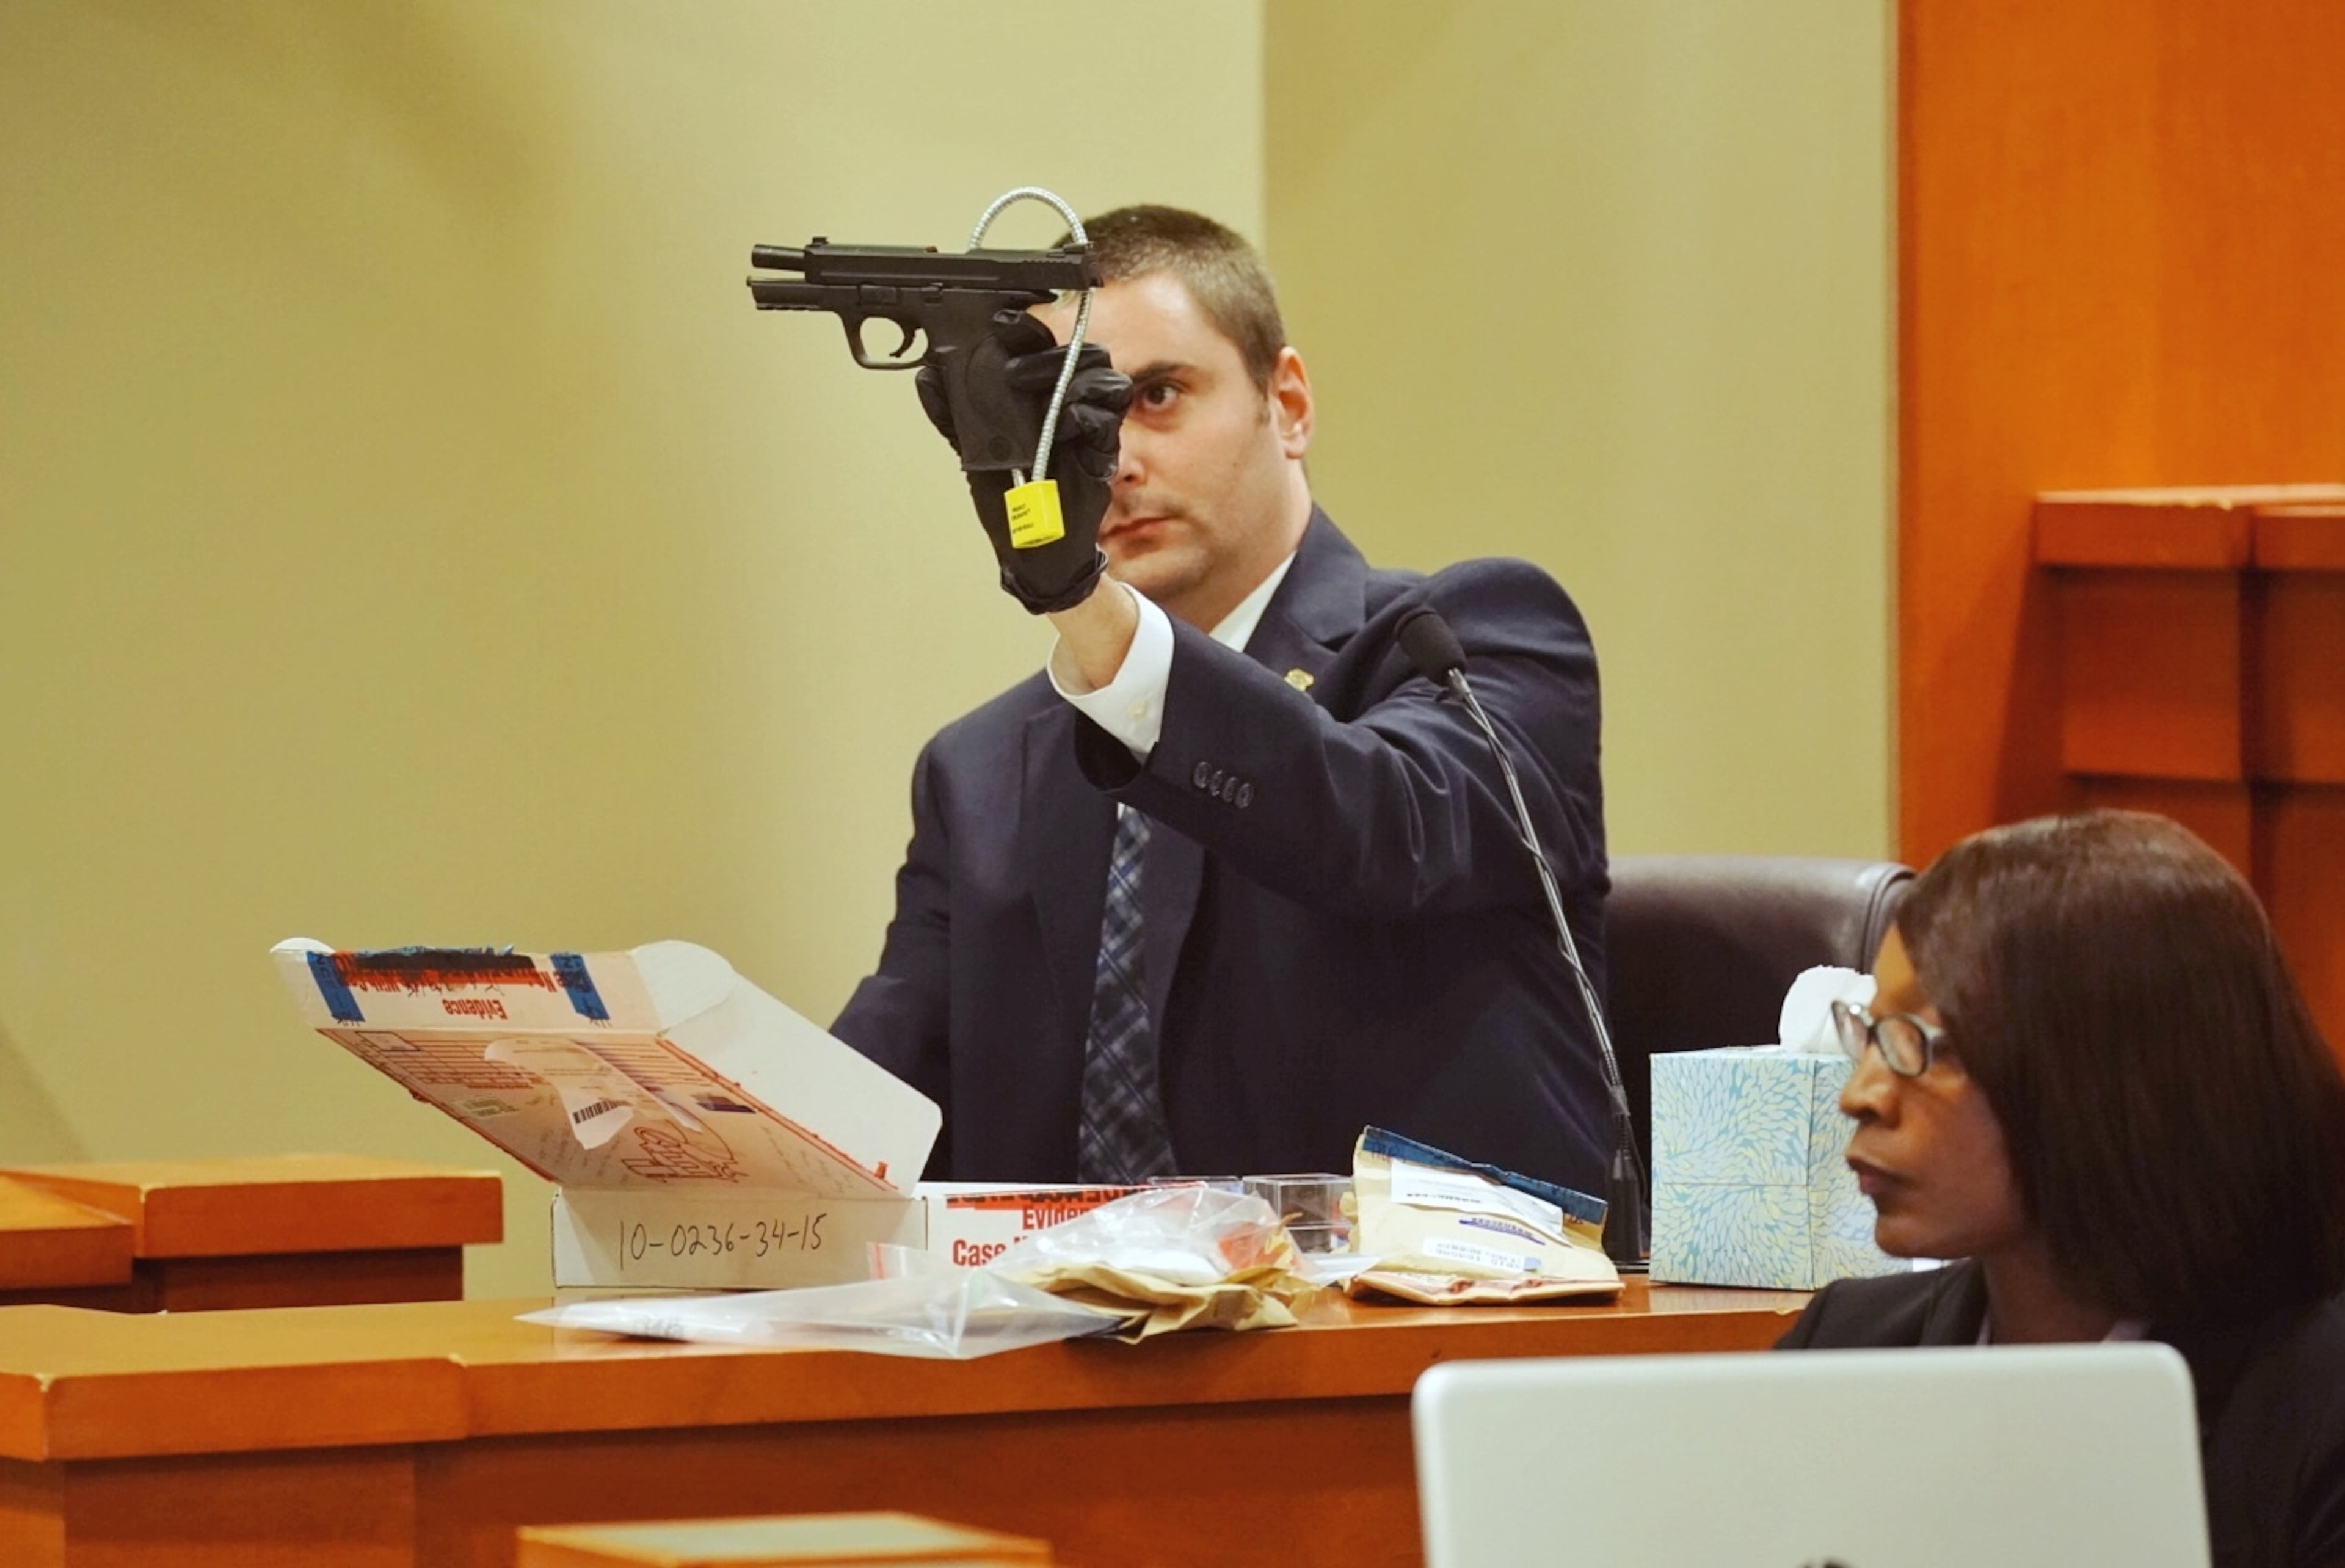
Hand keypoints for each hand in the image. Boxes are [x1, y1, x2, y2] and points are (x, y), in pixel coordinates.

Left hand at [917, 311, 1130, 613]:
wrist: (1025, 544)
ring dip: (1071, 381)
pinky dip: (1084, 415)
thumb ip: (952, 412)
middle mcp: (1070, 403)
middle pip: (1085, 353)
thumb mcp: (969, 447)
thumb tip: (927, 376)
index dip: (1029, 328)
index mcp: (1041, 393)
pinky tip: (1061, 426)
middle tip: (1014, 371)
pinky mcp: (1103, 452)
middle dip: (1049, 353)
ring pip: (1105, 379)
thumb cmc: (1004, 494)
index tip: (1001, 324)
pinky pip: (1106, 419)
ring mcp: (1090, 427)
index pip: (1045, 345)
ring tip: (1040, 400)